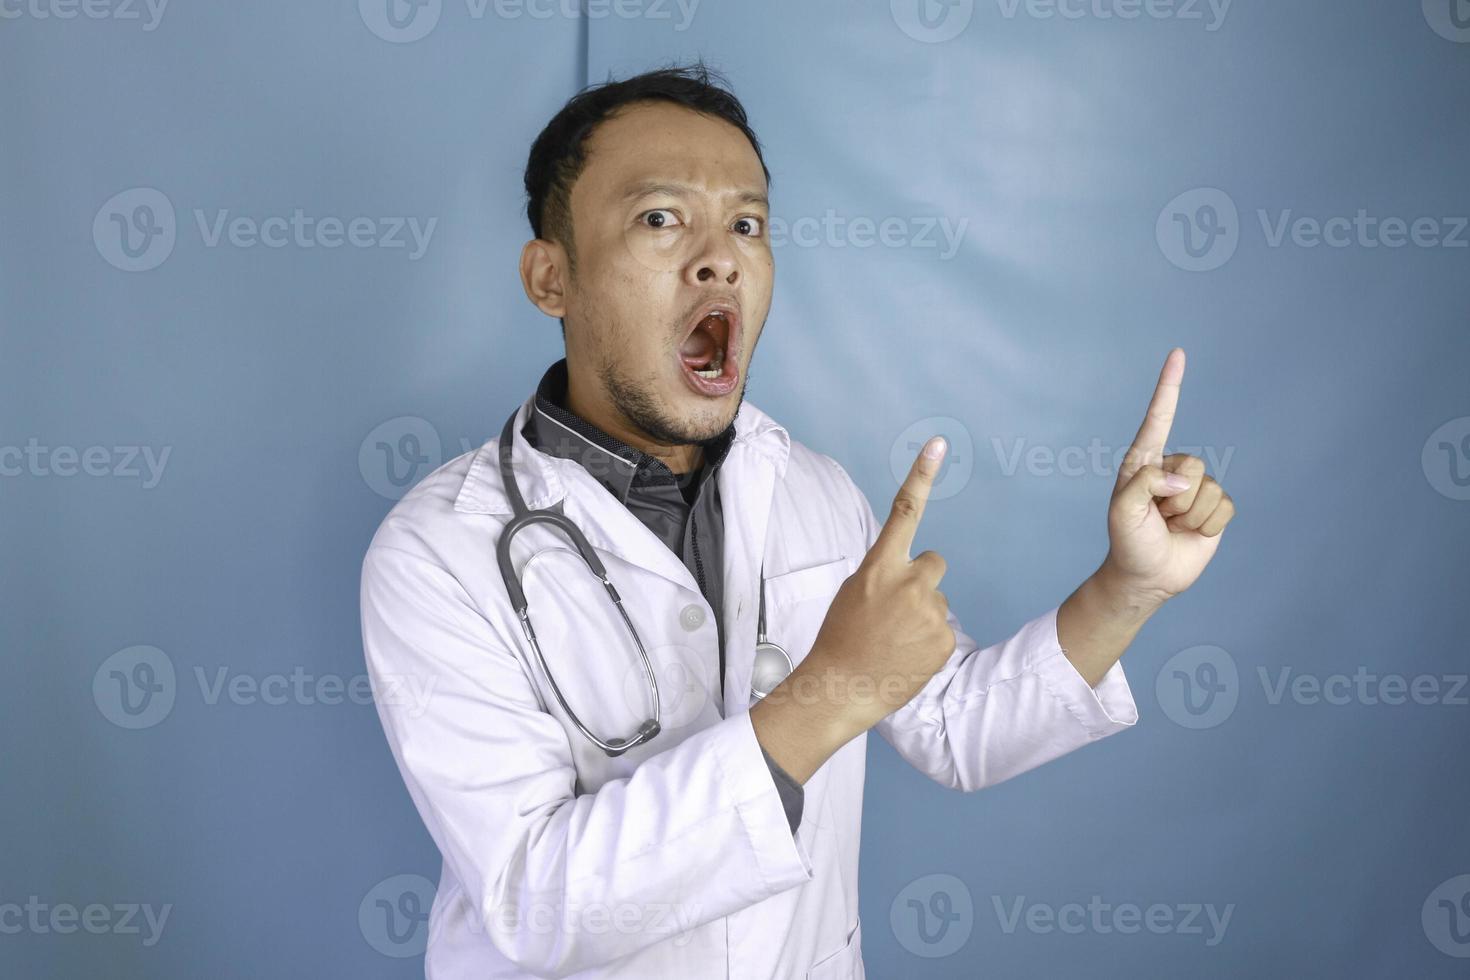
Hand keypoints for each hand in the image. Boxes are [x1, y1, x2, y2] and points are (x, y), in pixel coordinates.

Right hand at [783, 436, 957, 734]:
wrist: (842, 688)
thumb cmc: (841, 639)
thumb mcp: (853, 593)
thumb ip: (883, 573)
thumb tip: (913, 572)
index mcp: (879, 567)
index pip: (905, 511)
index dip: (922, 475)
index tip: (939, 444)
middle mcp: (909, 583)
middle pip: (933, 563)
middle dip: (921, 580)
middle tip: (896, 610)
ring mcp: (929, 612)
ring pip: (936, 600)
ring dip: (921, 615)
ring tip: (894, 640)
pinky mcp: (943, 640)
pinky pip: (942, 629)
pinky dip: (928, 641)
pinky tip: (905, 655)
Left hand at [1102, 348, 1236, 607]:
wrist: (1148, 577)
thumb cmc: (1129, 541)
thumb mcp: (1124, 511)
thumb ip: (1145, 485)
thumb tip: (1182, 479)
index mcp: (1144, 461)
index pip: (1159, 417)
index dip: (1170, 385)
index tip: (1178, 354)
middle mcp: (1172, 468)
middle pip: (1192, 466)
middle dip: (1175, 499)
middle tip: (1159, 517)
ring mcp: (1195, 487)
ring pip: (1209, 489)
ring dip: (1190, 516)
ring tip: (1171, 526)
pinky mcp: (1215, 508)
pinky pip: (1224, 507)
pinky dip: (1207, 526)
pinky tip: (1191, 534)